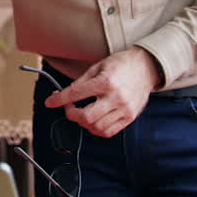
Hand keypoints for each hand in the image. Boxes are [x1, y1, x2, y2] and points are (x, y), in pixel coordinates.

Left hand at [43, 47, 161, 137]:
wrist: (146, 67)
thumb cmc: (120, 64)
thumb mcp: (98, 66)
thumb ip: (81, 82)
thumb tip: (64, 95)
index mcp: (105, 81)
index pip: (75, 94)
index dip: (59, 100)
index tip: (50, 102)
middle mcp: (115, 97)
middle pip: (86, 117)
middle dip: (71, 114)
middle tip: (69, 107)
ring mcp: (124, 109)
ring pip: (96, 127)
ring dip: (83, 123)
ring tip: (82, 113)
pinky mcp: (130, 117)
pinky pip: (108, 132)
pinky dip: (96, 129)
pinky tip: (94, 120)